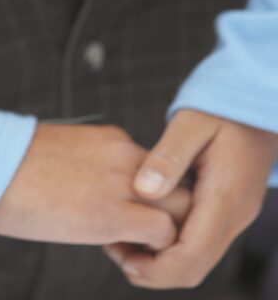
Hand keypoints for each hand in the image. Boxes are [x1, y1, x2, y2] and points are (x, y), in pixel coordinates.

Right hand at [0, 123, 191, 247]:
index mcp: (111, 140)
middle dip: (171, 217)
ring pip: (182, 208)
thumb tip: (96, 196)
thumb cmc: (10, 168)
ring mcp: (121, 182)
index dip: (150, 201)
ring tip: (131, 252)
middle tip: (138, 241)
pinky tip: (124, 258)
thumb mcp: (62, 158)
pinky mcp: (112, 213)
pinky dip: (155, 252)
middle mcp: (125, 155)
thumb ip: (91, 170)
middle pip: (181, 185)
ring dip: (168, 236)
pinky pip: (164, 233)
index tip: (124, 220)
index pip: (159, 171)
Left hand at [104, 109, 277, 289]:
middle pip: (194, 265)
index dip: (156, 267)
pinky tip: (145, 221)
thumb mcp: (192, 122)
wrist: (255, 103)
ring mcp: (233, 214)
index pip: (192, 254)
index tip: (123, 258)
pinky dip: (171, 241)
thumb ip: (168, 156)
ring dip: (161, 257)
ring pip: (197, 257)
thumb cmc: (224, 106)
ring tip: (123, 237)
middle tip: (115, 249)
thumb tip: (144, 190)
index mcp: (225, 197)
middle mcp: (234, 214)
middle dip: (154, 268)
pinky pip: (199, 239)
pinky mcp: (227, 208)